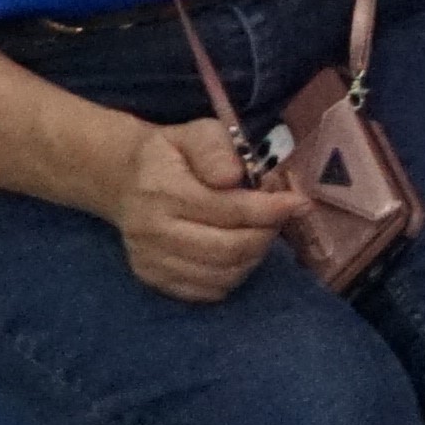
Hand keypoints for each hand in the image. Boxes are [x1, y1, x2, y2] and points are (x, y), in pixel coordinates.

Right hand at [104, 118, 299, 302]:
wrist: (124, 180)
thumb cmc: (170, 154)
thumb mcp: (194, 133)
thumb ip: (217, 150)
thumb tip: (233, 177)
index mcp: (162, 191)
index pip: (228, 210)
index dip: (271, 209)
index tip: (299, 203)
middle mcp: (151, 231)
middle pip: (229, 249)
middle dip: (266, 233)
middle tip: (278, 217)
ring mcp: (149, 260)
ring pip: (223, 275)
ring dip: (254, 255)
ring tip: (258, 230)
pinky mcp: (152, 278)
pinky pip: (207, 291)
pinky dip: (233, 275)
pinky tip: (236, 251)